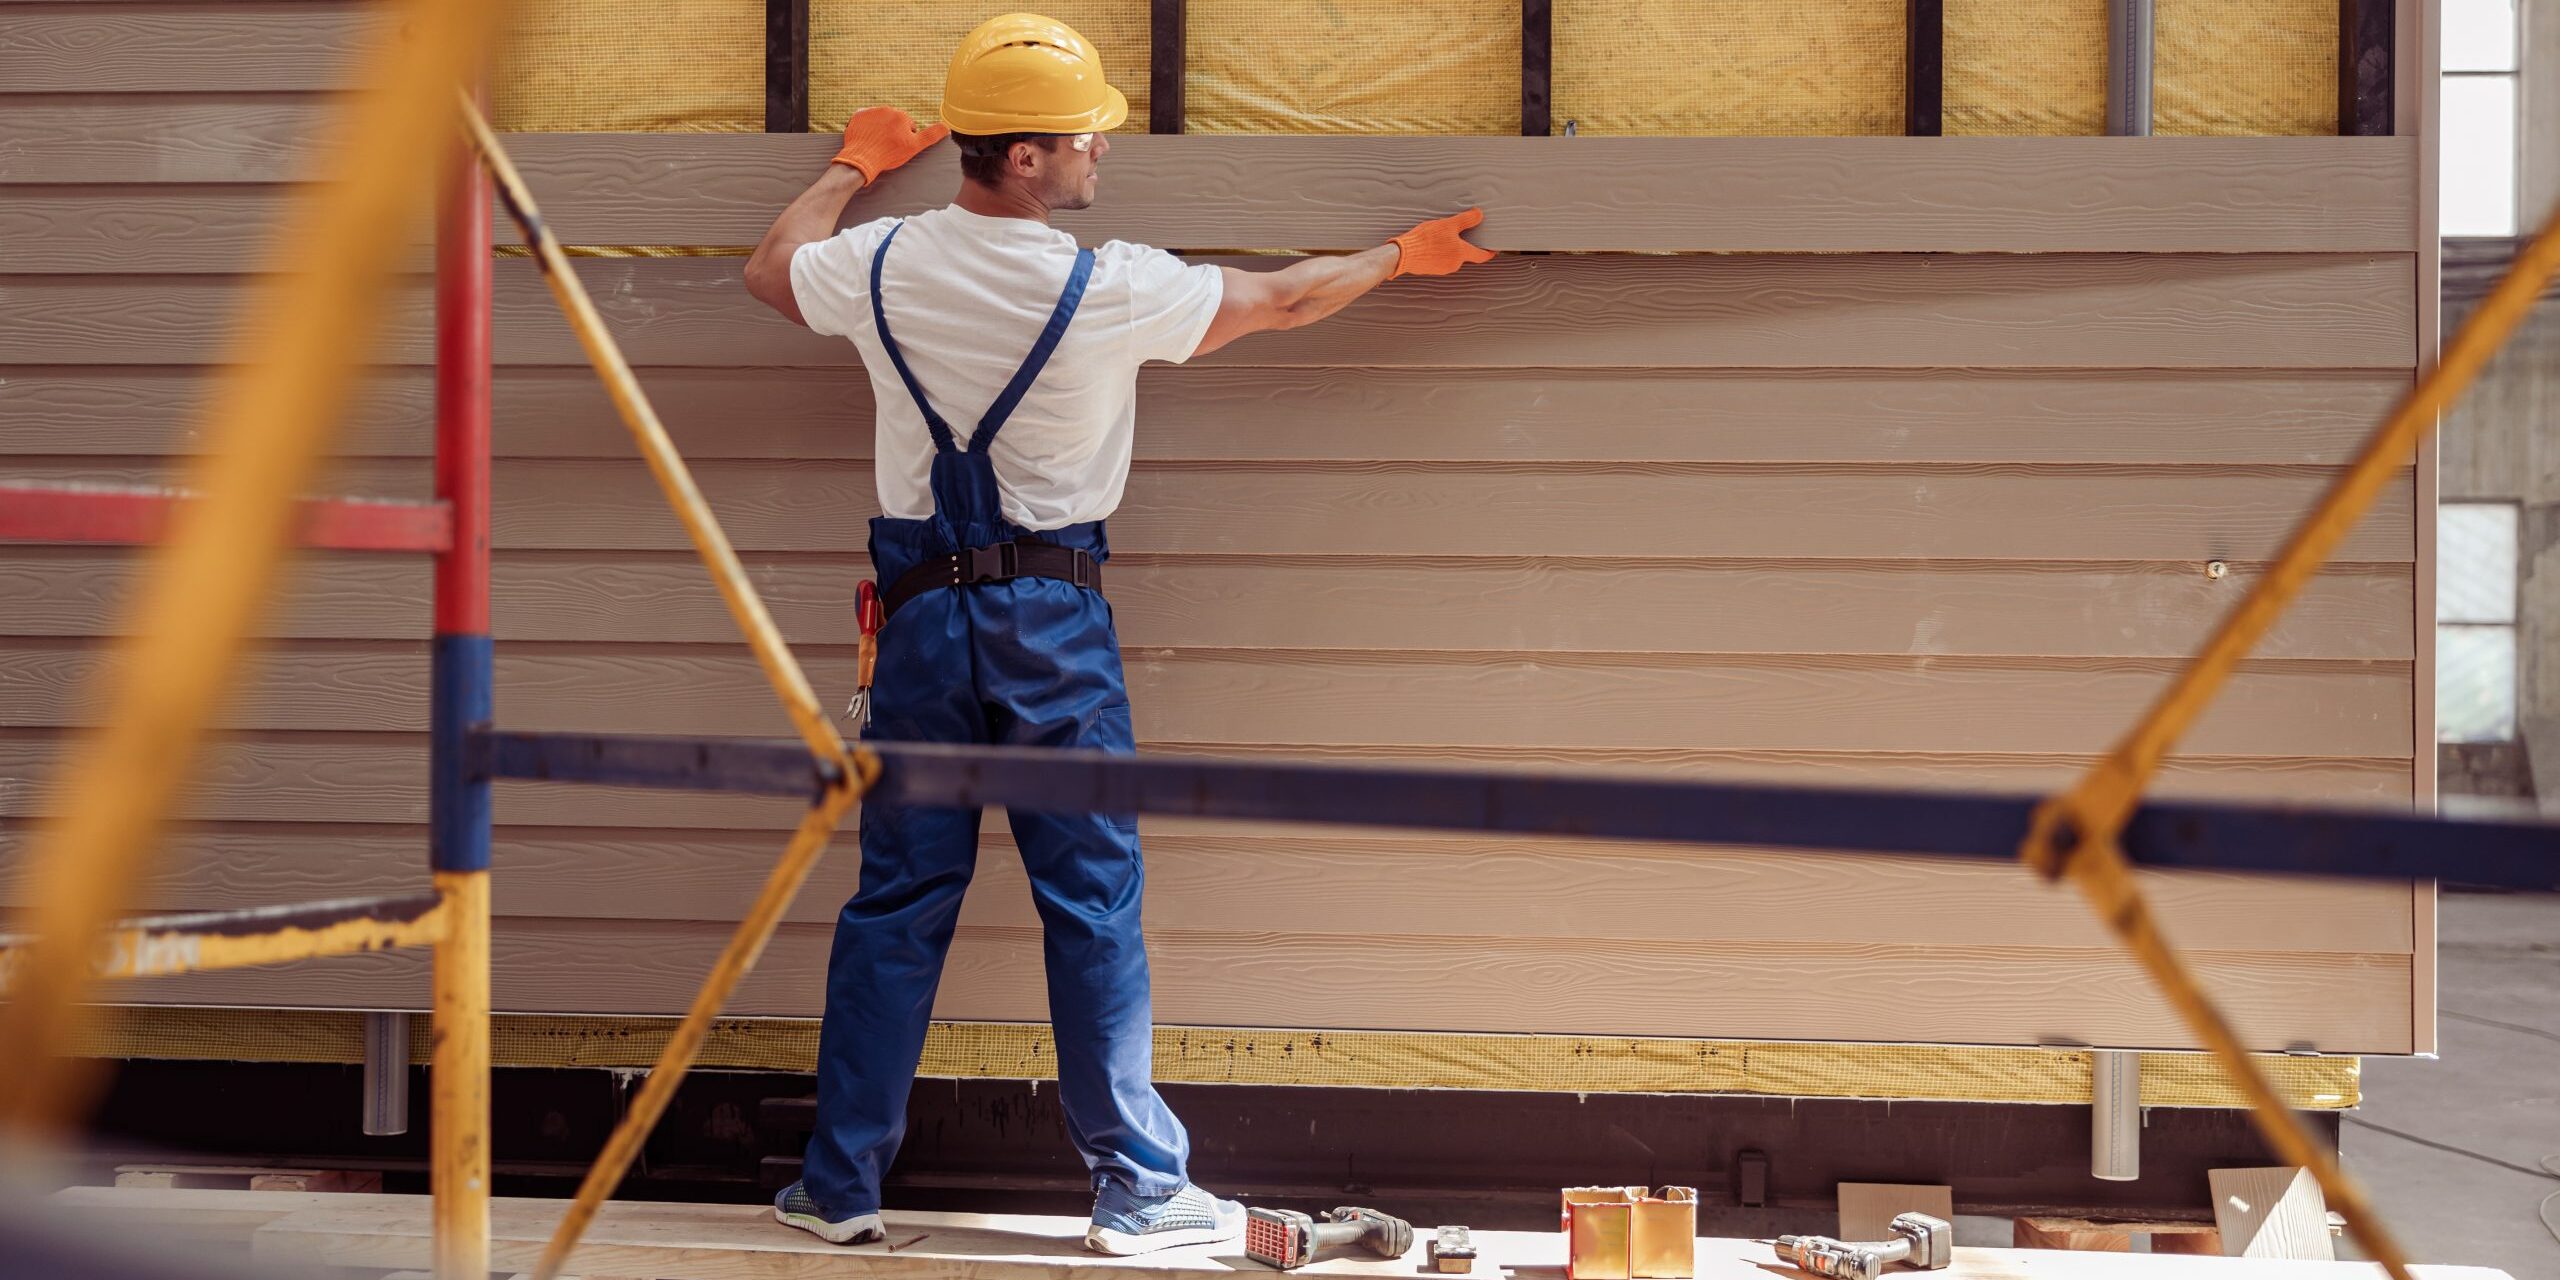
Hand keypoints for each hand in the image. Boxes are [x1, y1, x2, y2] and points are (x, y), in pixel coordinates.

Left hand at [832, 106, 950, 181]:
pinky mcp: (858, 115)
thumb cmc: (889, 154)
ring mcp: (871, 111)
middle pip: (893, 121)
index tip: (898, 148)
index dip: (905, 139)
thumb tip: (947, 126)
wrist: (862, 158)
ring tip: (877, 143)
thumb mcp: (914, 147)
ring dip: (880, 129)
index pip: (908, 127)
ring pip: (880, 120)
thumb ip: (930, 135)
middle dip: (892, 132)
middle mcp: (887, 109)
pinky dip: (866, 126)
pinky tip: (867, 138)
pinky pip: (865, 118)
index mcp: (902, 116)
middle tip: (887, 147)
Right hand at [1388, 208, 1495, 278]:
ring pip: (1451, 257)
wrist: (1404, 254)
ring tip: (1440, 237)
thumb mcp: (1448, 224)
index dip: (1488, 252)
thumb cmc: (1426, 239)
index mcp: (1461, 253)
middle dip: (1463, 245)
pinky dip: (1439, 252)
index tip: (1493, 250)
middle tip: (1458, 234)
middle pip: (1465, 254)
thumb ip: (1466, 220)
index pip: (1481, 255)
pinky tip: (1431, 244)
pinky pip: (1440, 260)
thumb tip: (1479, 214)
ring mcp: (1443, 269)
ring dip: (1449, 248)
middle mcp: (1454, 264)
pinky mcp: (1431, 269)